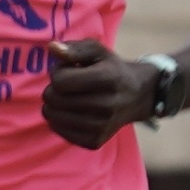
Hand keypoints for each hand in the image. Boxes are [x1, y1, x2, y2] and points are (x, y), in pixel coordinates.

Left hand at [41, 38, 158, 150]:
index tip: (68, 70)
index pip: (60, 81)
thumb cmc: (111, 69)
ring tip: (69, 97)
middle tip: (67, 85)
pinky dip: (58, 120)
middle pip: (54, 99)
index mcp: (107, 79)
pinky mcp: (95, 141)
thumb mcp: (97, 51)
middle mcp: (106, 105)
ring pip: (53, 117)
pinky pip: (59, 131)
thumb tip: (52, 48)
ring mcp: (101, 127)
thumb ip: (75, 48)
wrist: (137, 96)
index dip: (58, 72)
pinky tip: (71, 112)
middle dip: (54, 88)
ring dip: (54, 105)